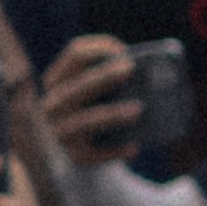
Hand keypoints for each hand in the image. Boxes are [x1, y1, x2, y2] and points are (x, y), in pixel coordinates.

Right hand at [36, 32, 143, 167]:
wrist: (79, 150)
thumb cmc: (97, 108)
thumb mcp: (96, 88)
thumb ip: (113, 75)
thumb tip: (154, 71)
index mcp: (59, 80)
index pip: (75, 55)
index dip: (99, 49)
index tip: (122, 51)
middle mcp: (52, 104)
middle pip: (78, 86)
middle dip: (103, 76)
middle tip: (130, 69)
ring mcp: (59, 131)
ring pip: (85, 122)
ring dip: (111, 114)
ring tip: (139, 109)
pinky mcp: (73, 156)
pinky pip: (94, 154)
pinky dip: (114, 150)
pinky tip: (133, 148)